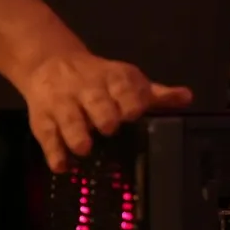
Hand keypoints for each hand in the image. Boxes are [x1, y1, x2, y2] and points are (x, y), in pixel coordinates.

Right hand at [18, 52, 192, 171]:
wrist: (51, 63)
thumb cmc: (100, 80)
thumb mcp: (128, 82)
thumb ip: (156, 94)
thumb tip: (187, 97)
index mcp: (113, 79)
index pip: (123, 87)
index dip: (128, 99)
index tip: (133, 112)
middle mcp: (87, 89)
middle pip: (95, 101)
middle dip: (103, 113)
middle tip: (109, 128)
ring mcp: (63, 103)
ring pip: (69, 117)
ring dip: (76, 133)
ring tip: (83, 149)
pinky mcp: (42, 117)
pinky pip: (46, 135)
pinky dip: (53, 151)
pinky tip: (61, 166)